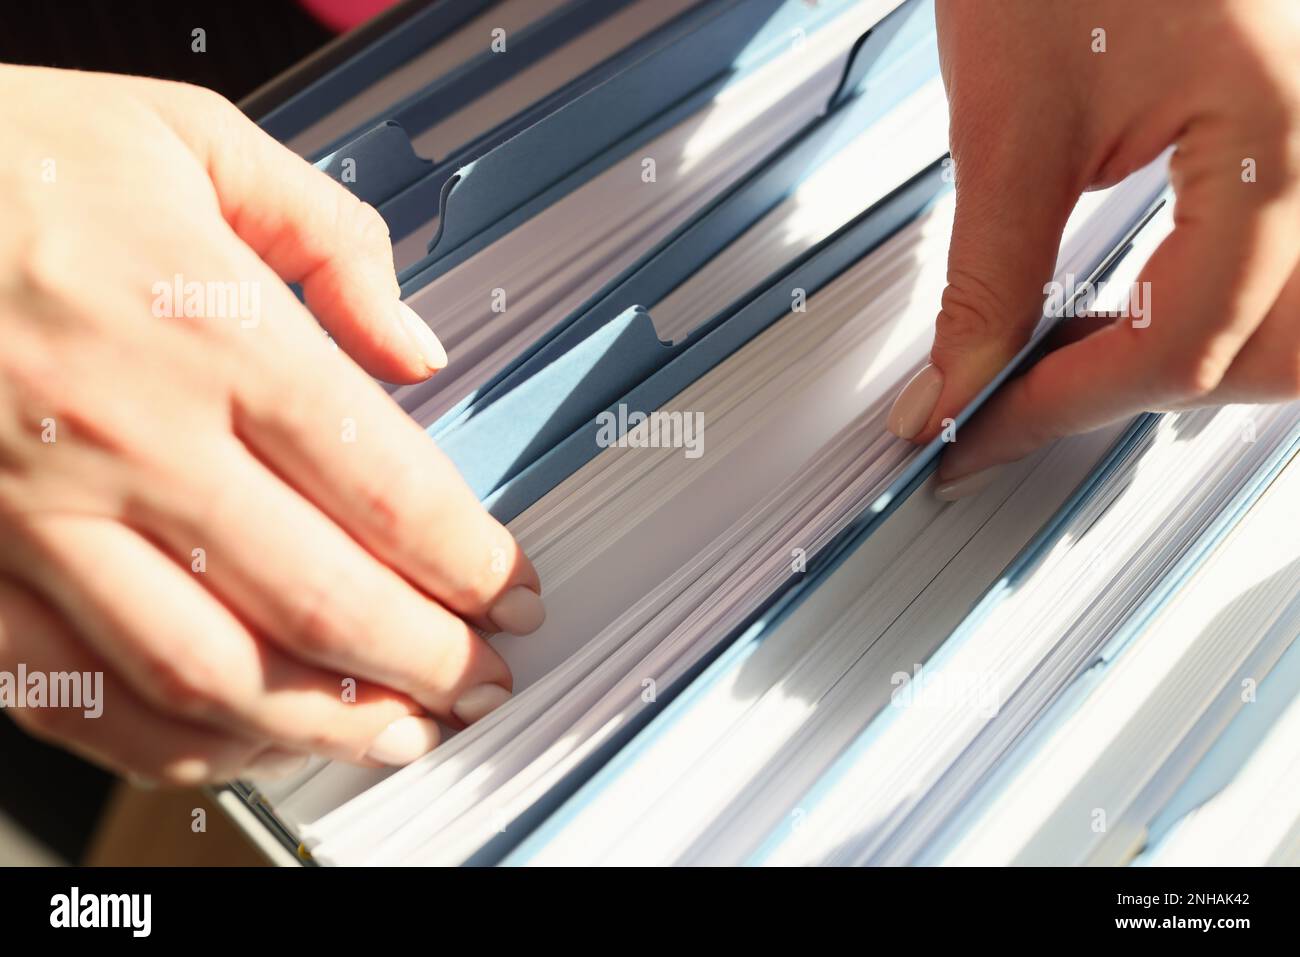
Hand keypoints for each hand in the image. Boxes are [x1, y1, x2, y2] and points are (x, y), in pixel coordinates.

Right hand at [0, 66, 543, 783]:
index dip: (470, 559)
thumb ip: (329, 236)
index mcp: (206, 330)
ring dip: (322, 724)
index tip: (510, 592)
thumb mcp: (191, 138)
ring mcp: (38, 518)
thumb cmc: (9, 157)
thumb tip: (416, 345)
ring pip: (207, 673)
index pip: (383, 483)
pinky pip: (77, 695)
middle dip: (426, 659)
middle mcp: (129, 439)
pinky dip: (175, 743)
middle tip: (481, 681)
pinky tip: (245, 741)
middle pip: (319, 596)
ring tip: (396, 733)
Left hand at [887, 0, 1299, 497]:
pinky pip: (1281, 263)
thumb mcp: (1010, 120)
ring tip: (1070, 371)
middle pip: (1280, 353)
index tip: (974, 433)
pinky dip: (1207, 312)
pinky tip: (1128, 312)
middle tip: (1023, 411)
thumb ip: (988, 275)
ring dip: (1190, 367)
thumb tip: (953, 389)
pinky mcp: (1288, 130)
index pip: (1188, 342)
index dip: (1067, 407)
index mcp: (1280, 134)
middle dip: (1147, 399)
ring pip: (1296, 324)